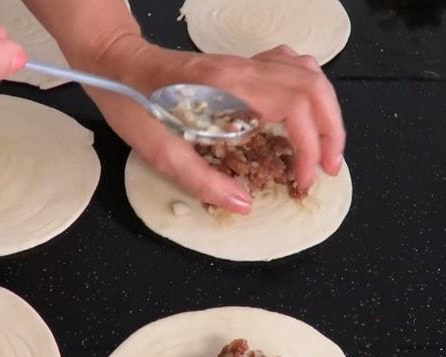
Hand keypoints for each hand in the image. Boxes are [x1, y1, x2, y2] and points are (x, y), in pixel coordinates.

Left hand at [84, 38, 344, 213]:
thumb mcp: (159, 150)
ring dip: (326, 110)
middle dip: (331, 132)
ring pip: (309, 73)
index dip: (309, 149)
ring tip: (324, 146)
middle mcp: (244, 69)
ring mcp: (244, 61)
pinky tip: (301, 112)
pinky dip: (308, 89)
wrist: (114, 63)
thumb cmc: (131, 104)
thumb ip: (203, 180)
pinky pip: (290, 64)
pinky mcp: (239, 63)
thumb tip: (245, 205)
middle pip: (313, 88)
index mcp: (228, 88)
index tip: (303, 181)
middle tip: (329, 168)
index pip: (295, 109)